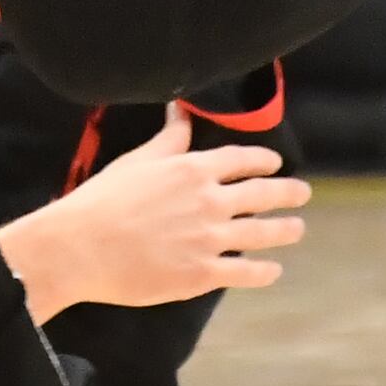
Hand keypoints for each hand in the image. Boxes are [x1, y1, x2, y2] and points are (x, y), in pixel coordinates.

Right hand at [7, 109, 307, 309]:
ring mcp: (210, 239)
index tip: (276, 164)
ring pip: (262, 233)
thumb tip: (180, 110)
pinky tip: (273, 271)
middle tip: (303, 194)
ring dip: (284, 230)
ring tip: (297, 229)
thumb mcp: (138, 160)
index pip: (241, 160)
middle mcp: (210, 201)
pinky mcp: (203, 274)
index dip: (264, 161)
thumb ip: (168, 139)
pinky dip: (263, 272)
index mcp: (193, 170)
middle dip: (287, 193)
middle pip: (262, 194)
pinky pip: (244, 272)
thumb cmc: (103, 200)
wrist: (82, 247)